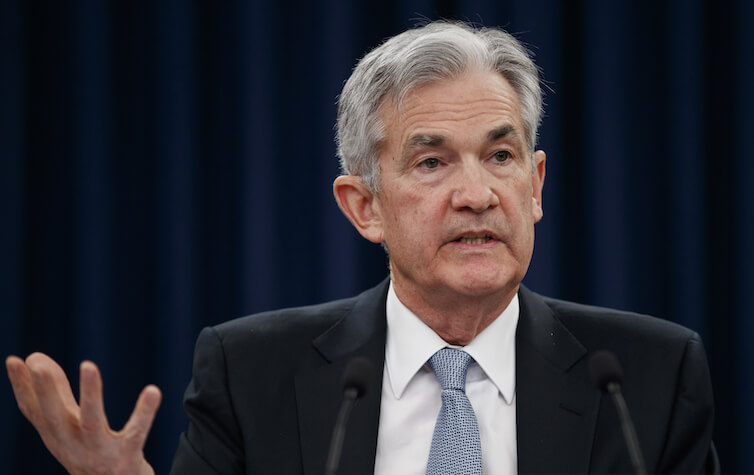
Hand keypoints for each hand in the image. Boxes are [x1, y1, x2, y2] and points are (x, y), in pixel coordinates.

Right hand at [6, 353, 160, 474]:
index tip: (13, 360)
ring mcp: (99, 454)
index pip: (33, 412)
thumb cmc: (92, 455)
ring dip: (90, 393)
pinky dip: (144, 412)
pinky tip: (152, 391)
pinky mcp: (127, 459)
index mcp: (57, 437)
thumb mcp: (70, 427)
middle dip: (45, 390)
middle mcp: (72, 447)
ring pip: (92, 422)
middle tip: (37, 364)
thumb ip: (57, 394)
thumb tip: (34, 357)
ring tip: (88, 365)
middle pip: (55, 417)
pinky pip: (136, 433)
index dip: (21, 387)